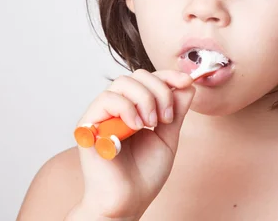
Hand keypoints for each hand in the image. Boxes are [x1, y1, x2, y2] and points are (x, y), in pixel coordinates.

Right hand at [72, 69, 194, 219]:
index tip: (187, 82)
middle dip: (159, 91)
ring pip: (122, 83)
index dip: (168, 76)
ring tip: (152, 124)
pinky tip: (136, 126)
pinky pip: (106, 100)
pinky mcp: (88, 125)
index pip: (148, 79)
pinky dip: (127, 108)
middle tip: (165, 118)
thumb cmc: (144, 175)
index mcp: (133, 109)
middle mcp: (116, 108)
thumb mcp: (168, 137)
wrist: (128, 202)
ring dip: (144, 99)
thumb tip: (188, 85)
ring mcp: (101, 115)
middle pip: (137, 76)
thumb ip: (176, 111)